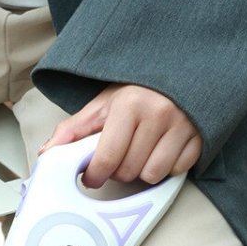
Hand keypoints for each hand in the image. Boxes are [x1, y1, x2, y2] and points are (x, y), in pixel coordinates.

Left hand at [39, 83, 201, 188]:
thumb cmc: (137, 92)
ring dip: (142, 171)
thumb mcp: (102, 105)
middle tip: (119, 156)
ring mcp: (182, 125)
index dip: (94, 175)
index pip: (106, 159)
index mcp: (129, 104)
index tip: (91, 176)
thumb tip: (46, 152)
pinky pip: (176, 171)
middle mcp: (158, 113)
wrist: (182, 69)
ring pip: (152, 175)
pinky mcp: (200, 136)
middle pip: (127, 172)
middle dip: (118, 171)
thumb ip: (73, 129)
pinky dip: (167, 168)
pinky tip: (162, 151)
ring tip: (140, 153)